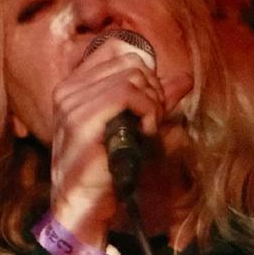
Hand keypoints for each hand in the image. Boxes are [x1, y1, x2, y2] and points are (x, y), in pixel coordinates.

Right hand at [49, 39, 185, 242]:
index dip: (145, 70)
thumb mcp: (133, 125)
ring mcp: (72, 103)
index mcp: (73, 85)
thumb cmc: (106, 169)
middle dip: (153, 88)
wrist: (83, 206)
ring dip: (152, 103)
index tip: (150, 102)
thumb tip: (185, 78)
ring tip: (148, 129)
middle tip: (153, 119)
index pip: (118, 48)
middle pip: (130, 61)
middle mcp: (68, 89)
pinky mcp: (82, 120)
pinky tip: (145, 133)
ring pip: (132, 76)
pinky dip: (147, 111)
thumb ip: (155, 98)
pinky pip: (127, 94)